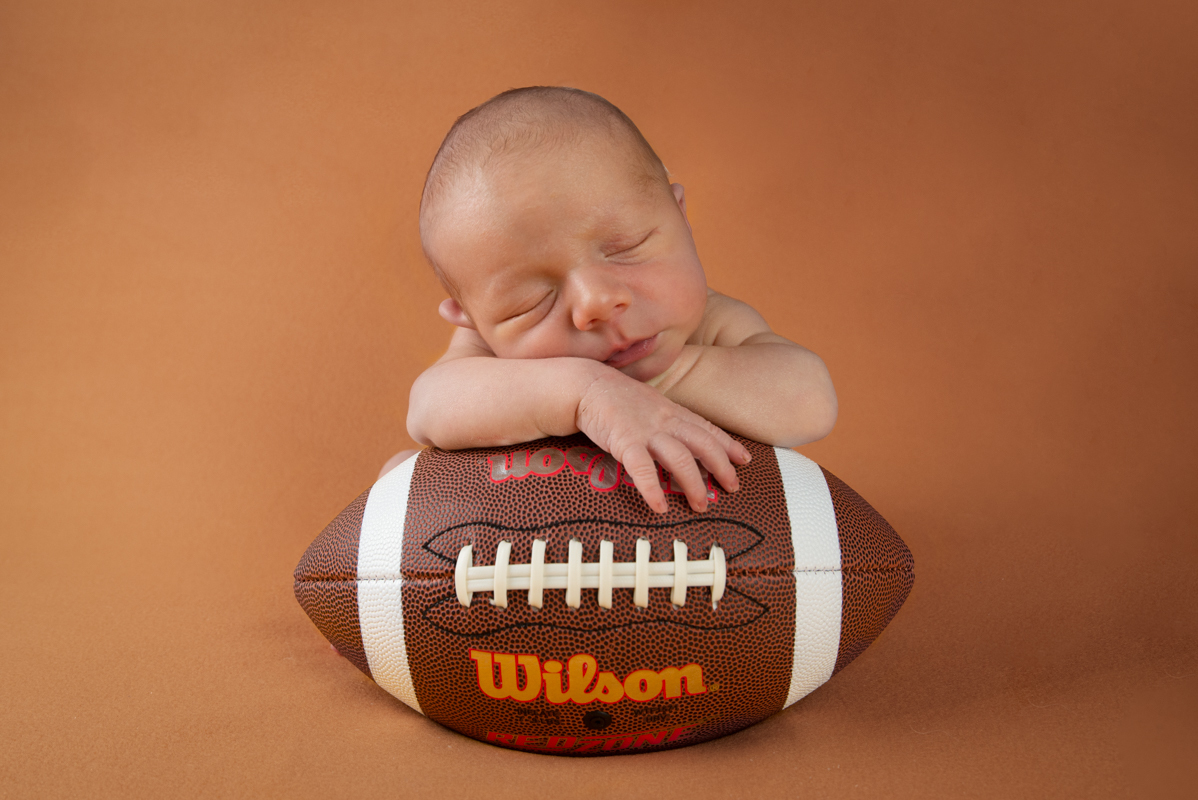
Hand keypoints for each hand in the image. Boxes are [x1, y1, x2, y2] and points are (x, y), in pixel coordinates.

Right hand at [576, 368, 751, 512]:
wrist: (586, 384)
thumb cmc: (616, 397)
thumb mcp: (650, 403)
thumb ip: (667, 419)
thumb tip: (682, 439)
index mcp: (672, 411)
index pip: (707, 429)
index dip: (728, 445)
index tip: (744, 460)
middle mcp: (665, 420)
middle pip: (703, 444)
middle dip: (721, 467)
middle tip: (731, 488)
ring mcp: (646, 430)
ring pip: (680, 459)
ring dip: (694, 484)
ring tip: (701, 505)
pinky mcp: (624, 441)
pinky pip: (642, 469)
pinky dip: (652, 489)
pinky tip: (659, 507)